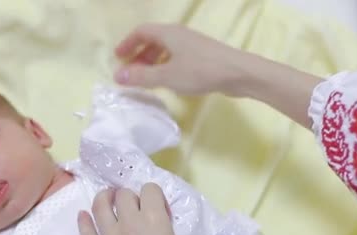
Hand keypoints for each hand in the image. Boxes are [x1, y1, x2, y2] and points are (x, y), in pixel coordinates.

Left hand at [78, 183, 201, 234]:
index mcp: (154, 220)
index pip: (150, 189)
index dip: (156, 195)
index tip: (160, 209)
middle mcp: (129, 224)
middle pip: (123, 195)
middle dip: (131, 196)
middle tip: (136, 207)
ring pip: (99, 207)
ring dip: (104, 198)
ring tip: (108, 199)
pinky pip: (86, 234)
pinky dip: (83, 222)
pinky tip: (83, 216)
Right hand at [114, 23, 321, 127]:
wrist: (239, 73)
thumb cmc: (201, 71)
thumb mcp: (167, 76)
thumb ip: (142, 77)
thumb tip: (117, 76)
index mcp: (169, 33)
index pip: (142, 31)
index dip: (128, 43)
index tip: (119, 58)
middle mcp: (180, 35)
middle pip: (154, 40)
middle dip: (140, 55)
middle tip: (131, 72)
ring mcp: (192, 45)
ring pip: (166, 49)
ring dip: (153, 62)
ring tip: (147, 79)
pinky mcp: (203, 56)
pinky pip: (177, 57)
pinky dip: (166, 66)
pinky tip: (169, 82)